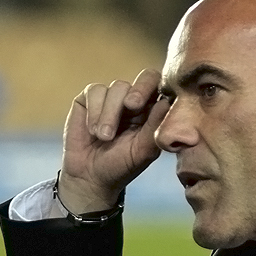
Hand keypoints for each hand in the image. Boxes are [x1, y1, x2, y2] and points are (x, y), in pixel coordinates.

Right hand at [59, 69, 169, 212]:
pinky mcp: (89, 98)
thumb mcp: (143, 150)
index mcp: (153, 112)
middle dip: (138, 90)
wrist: (90, 177)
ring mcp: (113, 97)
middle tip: (131, 106)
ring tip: (105, 137)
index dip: (158, 90)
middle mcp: (135, 100)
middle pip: (145, 78)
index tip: (150, 103)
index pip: (163, 88)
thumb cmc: (121, 166)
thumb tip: (166, 101)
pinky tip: (93, 131)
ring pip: (117, 87)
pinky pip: (95, 91)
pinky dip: (95, 112)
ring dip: (110, 114)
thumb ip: (155, 126)